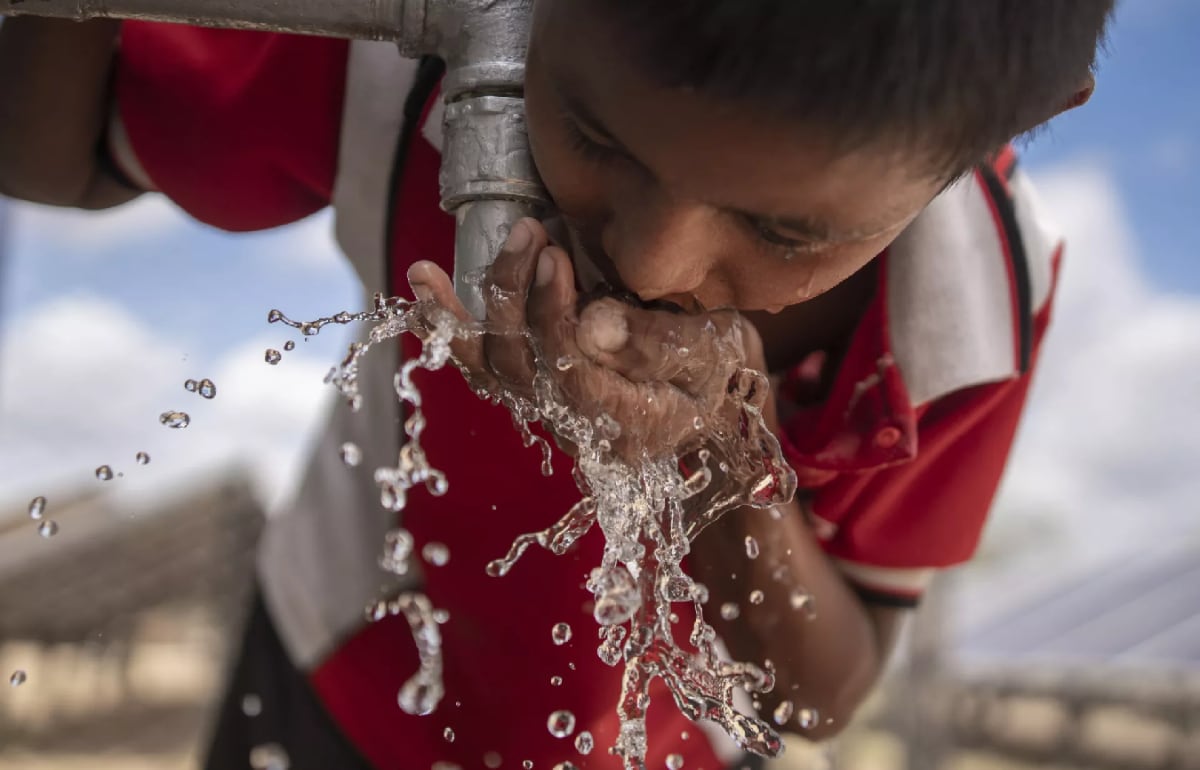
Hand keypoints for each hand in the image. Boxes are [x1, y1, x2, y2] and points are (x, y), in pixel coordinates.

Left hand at [407, 218, 772, 461]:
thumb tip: (593, 322)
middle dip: (514, 297)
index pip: (570, 374)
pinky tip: (421, 296)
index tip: (556, 258)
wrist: (718, 409)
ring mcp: (556, 417)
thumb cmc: (725, 372)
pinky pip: (486, 370)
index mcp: (631, 423)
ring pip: (493, 374)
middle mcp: (583, 429)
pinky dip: (452, 333)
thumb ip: (659, 341)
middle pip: (523, 371)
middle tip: (529, 233)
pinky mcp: (541, 395)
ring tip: (424, 272)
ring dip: (460, 318)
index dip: (552, 317)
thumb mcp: (717, 350)